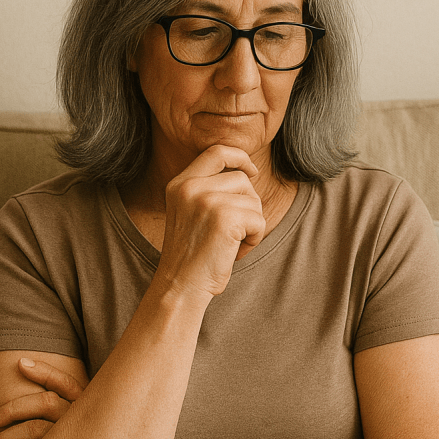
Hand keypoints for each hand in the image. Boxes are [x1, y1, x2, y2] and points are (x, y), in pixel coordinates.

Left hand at [0, 357, 87, 438]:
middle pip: (43, 403)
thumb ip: (65, 404)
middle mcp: (81, 422)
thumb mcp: (82, 424)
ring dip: (6, 438)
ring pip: (35, 430)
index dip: (44, 371)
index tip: (20, 363)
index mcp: (86, 408)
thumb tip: (25, 368)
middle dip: (12, 409)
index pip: (65, 382)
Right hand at [154, 144, 265, 300]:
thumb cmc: (192, 254)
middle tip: (235, 230)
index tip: (252, 171)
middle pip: (242, 179)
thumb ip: (209, 189)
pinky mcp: (224, 218)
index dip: (240, 157)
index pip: (217, 152)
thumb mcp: (191, 212)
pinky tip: (236, 251)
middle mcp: (190, 187)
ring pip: (253, 200)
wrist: (180, 286)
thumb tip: (247, 172)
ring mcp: (206, 200)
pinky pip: (258, 220)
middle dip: (248, 204)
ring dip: (252, 223)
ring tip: (232, 243)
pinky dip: (255, 238)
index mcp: (180, 183)